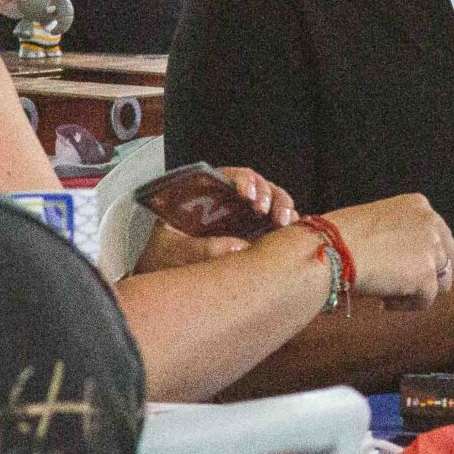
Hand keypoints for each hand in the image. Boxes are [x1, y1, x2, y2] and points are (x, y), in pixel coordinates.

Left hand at [131, 166, 296, 271]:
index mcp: (203, 195)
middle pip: (255, 184)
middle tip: (267, 210)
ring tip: (283, 221)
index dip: (241, 180)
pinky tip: (290, 228)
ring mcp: (243, 215)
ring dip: (281, 205)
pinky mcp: (255, 231)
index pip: (227, 175)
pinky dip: (287, 220)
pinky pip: (276, 219)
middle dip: (267, 193)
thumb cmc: (162, 259)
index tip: (246, 194)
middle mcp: (226, 200)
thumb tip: (239, 246)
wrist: (165, 277)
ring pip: (271, 199)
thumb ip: (200, 249)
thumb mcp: (172, 252)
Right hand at [318, 192, 453, 308]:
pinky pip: (426, 300)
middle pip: (448, 260)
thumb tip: (404, 259)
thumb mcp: (375, 221)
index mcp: (418, 206)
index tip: (399, 267)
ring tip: (387, 293)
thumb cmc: (338, 237)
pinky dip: (405, 305)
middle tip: (403, 288)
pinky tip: (383, 301)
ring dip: (415, 291)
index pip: (438, 236)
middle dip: (429, 276)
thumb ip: (397, 233)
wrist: (332, 249)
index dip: (421, 257)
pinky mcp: (427, 275)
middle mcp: (431, 223)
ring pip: (440, 282)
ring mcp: (432, 248)